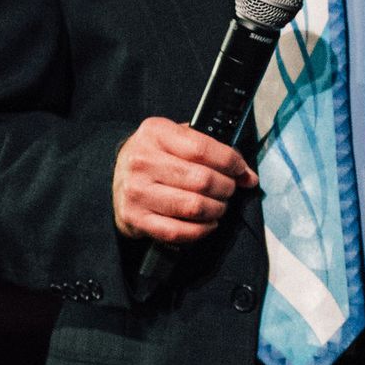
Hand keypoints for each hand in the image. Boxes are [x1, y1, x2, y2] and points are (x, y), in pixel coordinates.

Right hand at [113, 117, 257, 247]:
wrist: (116, 178)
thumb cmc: (155, 157)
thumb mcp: (177, 139)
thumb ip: (211, 150)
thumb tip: (247, 175)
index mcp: (155, 133)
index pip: (202, 149)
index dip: (230, 162)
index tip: (241, 170)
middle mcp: (142, 161)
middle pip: (201, 180)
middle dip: (226, 188)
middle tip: (229, 190)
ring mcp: (136, 191)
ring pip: (194, 207)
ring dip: (216, 209)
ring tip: (219, 206)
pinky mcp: (135, 218)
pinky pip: (178, 231)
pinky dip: (201, 230)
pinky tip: (207, 223)